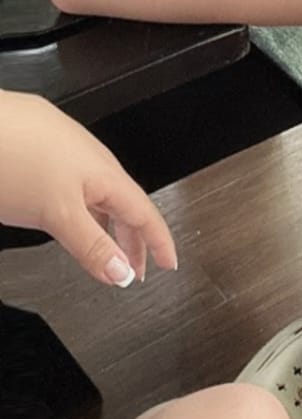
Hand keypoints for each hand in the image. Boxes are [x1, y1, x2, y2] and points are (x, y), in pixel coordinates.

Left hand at [0, 91, 177, 286]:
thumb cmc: (12, 157)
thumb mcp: (57, 214)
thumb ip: (90, 245)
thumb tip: (120, 272)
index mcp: (105, 176)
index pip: (144, 215)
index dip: (159, 242)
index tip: (168, 262)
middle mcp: (92, 160)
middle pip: (124, 205)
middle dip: (132, 240)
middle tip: (134, 269)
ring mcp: (68, 150)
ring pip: (99, 193)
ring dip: (107, 223)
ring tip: (104, 247)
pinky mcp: (45, 146)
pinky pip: (77, 181)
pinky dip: (83, 206)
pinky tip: (68, 211)